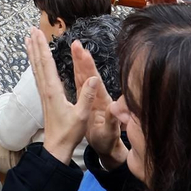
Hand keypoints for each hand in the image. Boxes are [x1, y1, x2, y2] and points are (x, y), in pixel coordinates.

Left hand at [26, 28, 86, 162]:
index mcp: (53, 91)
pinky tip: (35, 62)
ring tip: (28, 40)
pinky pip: (38, 76)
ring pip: (36, 68)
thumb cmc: (69, 133)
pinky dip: (35, 65)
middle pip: (38, 63)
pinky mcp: (45, 98)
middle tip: (30, 30)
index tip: (38, 33)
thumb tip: (92, 78)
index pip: (47, 64)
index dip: (43, 47)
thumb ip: (87, 97)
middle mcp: (46, 89)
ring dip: (32, 53)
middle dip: (35, 45)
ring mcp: (44, 94)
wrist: (57, 148)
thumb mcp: (81, 116)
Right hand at [70, 39, 124, 162]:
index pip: (95, 80)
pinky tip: (74, 65)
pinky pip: (80, 82)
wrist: (107, 147)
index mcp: (102, 101)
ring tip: (75, 47)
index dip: (88, 66)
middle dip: (82, 58)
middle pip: (88, 74)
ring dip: (78, 61)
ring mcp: (91, 97)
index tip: (84, 52)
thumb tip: (115, 107)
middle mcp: (97, 96)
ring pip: (83, 76)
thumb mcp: (110, 132)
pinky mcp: (86, 100)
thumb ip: (113, 120)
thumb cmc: (108, 141)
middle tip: (76, 44)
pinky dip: (76, 72)